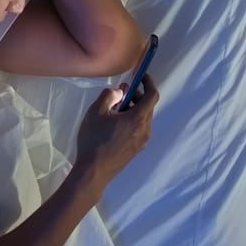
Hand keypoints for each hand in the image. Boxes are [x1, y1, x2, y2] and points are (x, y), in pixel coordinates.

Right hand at [72, 74, 159, 193]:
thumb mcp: (96, 112)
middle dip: (137, 95)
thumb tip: (118, 91)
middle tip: (122, 90)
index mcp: (138, 119)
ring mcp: (142, 141)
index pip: (152, 95)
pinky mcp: (137, 149)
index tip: (140, 74)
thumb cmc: (94, 140)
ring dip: (134, 108)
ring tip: (115, 107)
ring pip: (143, 118)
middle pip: (148, 106)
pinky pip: (139, 128)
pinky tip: (115, 123)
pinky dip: (132, 120)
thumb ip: (108, 96)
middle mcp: (145, 130)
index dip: (148, 82)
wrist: (93, 171)